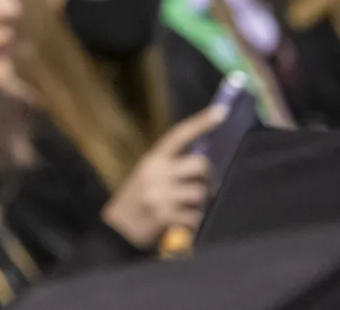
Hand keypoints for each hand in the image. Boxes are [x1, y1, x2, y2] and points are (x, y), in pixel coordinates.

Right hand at [100, 105, 221, 248]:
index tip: (222, 112)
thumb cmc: (137, 199)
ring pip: (201, 193)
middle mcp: (155, 172)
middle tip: (200, 187)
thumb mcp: (148, 176)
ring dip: (199, 204)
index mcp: (152, 159)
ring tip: (186, 209)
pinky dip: (193, 222)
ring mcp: (160, 194)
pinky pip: (196, 216)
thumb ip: (170, 167)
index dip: (200, 123)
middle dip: (206, 178)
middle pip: (200, 165)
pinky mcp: (164, 215)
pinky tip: (182, 223)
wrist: (118, 228)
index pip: (179, 135)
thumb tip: (203, 162)